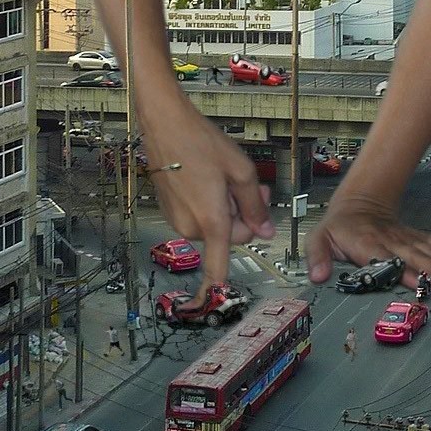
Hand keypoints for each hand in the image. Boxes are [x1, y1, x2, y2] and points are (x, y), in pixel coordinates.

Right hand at [141, 111, 275, 303]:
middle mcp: (192, 227)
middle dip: (244, 217)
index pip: (217, 267)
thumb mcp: (241, 170)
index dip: (218, 289)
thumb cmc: (202, 143)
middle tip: (253, 186)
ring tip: (227, 177)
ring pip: (215, 225)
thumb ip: (256, 205)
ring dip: (227, 207)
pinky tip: (209, 177)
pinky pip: (200, 215)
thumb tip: (266, 232)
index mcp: (212, 221)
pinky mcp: (170, 209)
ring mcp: (178, 219)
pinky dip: (210, 203)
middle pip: (230, 236)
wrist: (164, 124)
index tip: (214, 305)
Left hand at [307, 193, 430, 290]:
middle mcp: (393, 241)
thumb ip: (318, 258)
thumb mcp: (318, 239)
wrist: (357, 203)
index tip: (419, 281)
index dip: (403, 270)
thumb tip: (318, 277)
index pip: (387, 259)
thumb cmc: (338, 227)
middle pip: (417, 256)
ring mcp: (408, 239)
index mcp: (368, 244)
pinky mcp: (418, 239)